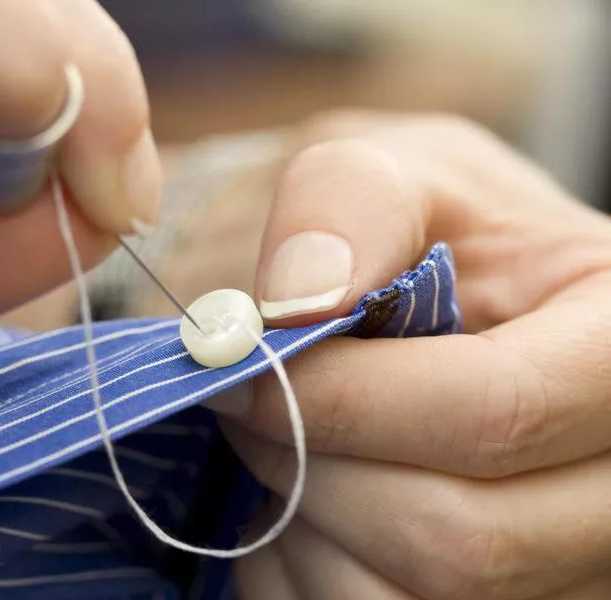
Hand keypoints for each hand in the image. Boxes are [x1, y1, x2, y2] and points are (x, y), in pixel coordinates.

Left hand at [220, 113, 610, 598]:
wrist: (427, 294)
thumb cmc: (415, 231)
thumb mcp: (391, 170)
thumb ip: (349, 200)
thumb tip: (299, 302)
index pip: (498, 411)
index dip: (345, 402)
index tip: (242, 371)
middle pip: (463, 537)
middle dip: (315, 468)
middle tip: (253, 409)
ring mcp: (575, 560)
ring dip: (306, 528)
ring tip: (283, 449)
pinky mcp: (516, 599)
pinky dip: (307, 576)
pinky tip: (303, 508)